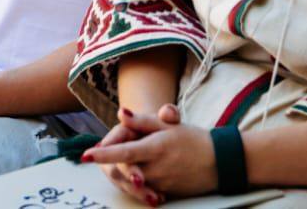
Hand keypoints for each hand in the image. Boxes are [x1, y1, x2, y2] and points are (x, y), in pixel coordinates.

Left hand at [82, 105, 215, 203]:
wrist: (220, 162)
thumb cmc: (193, 139)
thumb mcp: (168, 125)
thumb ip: (143, 121)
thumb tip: (121, 113)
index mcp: (156, 147)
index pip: (124, 151)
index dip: (103, 154)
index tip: (86, 154)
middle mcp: (157, 167)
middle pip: (124, 170)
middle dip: (109, 165)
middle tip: (95, 158)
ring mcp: (161, 182)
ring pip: (132, 182)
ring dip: (120, 175)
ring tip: (112, 167)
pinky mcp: (166, 192)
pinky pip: (145, 190)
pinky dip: (136, 185)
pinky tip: (134, 177)